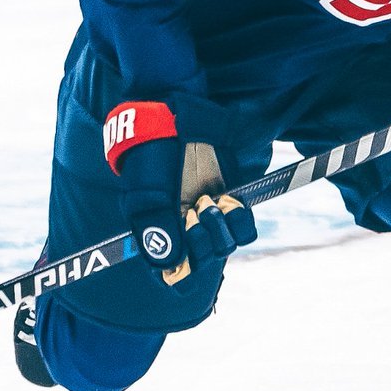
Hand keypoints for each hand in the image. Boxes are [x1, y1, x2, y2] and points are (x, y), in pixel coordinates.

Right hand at [103, 100, 254, 292]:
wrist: (177, 117)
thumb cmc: (153, 153)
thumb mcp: (146, 192)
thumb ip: (155, 228)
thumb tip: (169, 267)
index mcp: (157, 232)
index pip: (172, 274)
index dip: (181, 273)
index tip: (184, 258)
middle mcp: (183, 228)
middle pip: (202, 263)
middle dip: (202, 243)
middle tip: (195, 212)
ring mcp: (207, 214)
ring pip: (224, 247)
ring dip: (220, 230)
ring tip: (207, 202)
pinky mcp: (230, 200)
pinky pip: (244, 228)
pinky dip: (240, 220)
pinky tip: (228, 202)